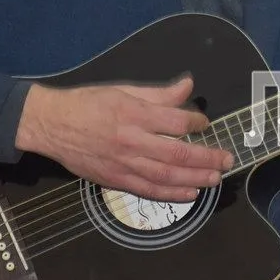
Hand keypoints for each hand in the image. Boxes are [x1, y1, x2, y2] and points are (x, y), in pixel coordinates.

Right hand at [14, 75, 232, 202]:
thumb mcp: (124, 90)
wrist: (52, 124)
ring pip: (167, 175)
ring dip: (195, 178)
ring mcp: (124, 163)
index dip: (197, 122)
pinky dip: (172, 193)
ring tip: (215, 178)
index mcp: (134, 113)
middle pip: (177, 152)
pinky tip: (190, 193)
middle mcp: (132, 140)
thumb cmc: (89, 103)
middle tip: (227, 159)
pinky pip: (149, 190)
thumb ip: (158, 93)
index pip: (176, 120)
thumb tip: (188, 85)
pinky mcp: (116, 180)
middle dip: (207, 157)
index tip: (206, 122)